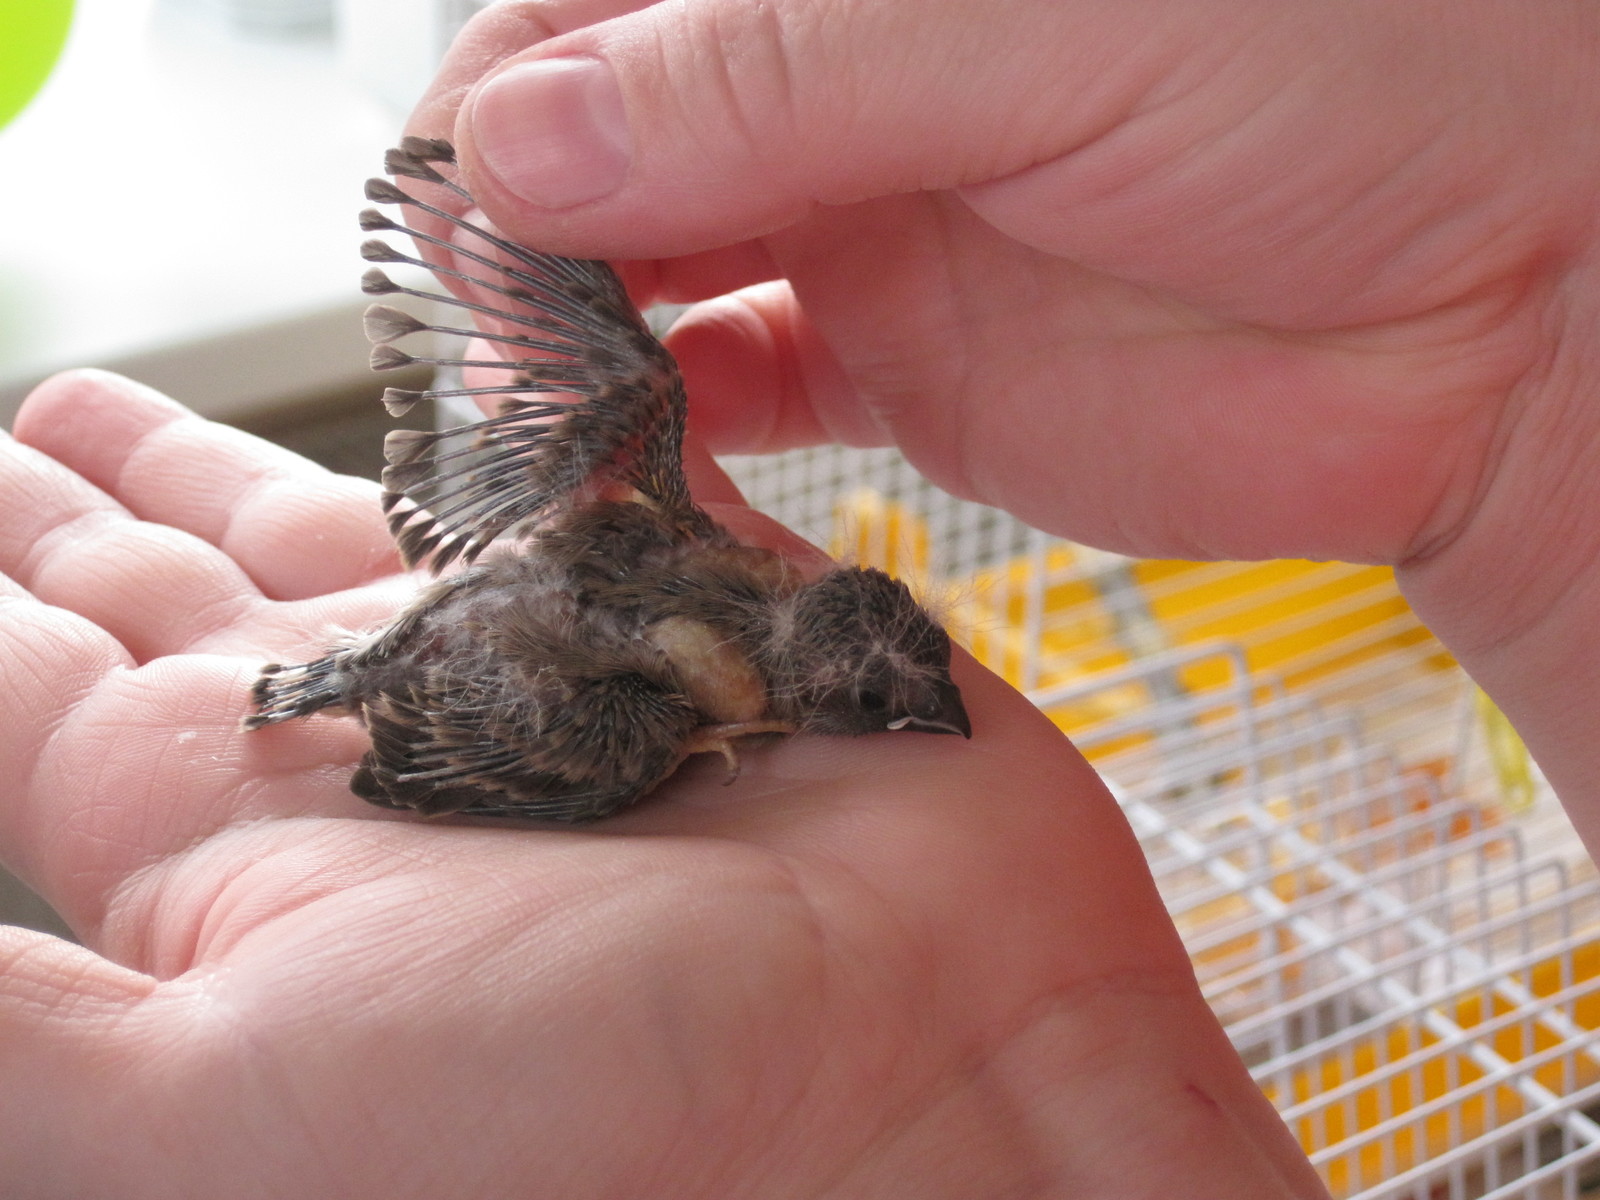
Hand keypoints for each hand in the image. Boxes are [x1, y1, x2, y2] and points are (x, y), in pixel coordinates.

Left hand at [0, 371, 1323, 1196]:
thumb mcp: (219, 1102)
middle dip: (105, 498)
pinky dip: (509, 392)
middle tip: (52, 414)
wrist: (919, 1074)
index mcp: (230, 829)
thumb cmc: (595, 1114)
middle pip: (189, 582)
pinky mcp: (678, 583)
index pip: (39, 673)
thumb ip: (11, 1033)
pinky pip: (562, 453)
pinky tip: (453, 343)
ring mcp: (533, 649)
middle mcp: (375, 729)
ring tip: (176, 399)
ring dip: (267, 451)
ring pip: (365, 516)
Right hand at [412, 0, 1599, 853]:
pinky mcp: (898, 364)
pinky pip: (738, 389)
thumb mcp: (1047, 31)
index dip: (507, 87)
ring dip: (568, 334)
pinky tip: (634, 467)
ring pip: (646, 267)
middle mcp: (836, 81)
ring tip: (528, 416)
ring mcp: (859, 223)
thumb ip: (783, 76)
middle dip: (518, 225)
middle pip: (599, 135)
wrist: (1499, 293)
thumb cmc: (1354, 78)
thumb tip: (534, 137)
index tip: (460, 200)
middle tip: (477, 331)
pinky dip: (669, 429)